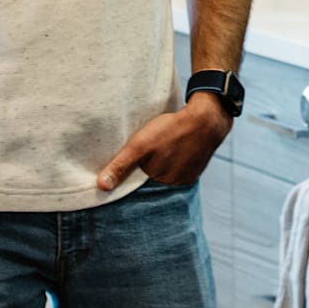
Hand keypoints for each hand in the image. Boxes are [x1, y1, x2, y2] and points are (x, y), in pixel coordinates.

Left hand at [96, 93, 232, 190]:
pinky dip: (173, 163)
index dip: (128, 182)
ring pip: (166, 175)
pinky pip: (179, 169)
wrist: (207, 119)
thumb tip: (101, 187)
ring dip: (159, 168)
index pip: (137, 188)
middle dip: (143, 175)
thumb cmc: (172, 130)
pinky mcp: (195, 168)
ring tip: (156, 153)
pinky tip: (170, 151)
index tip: (120, 176)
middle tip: (141, 158)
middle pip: (152, 183)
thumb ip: (121, 166)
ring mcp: (186, 177)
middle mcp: (174, 185)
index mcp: (159, 182)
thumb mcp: (141, 145)